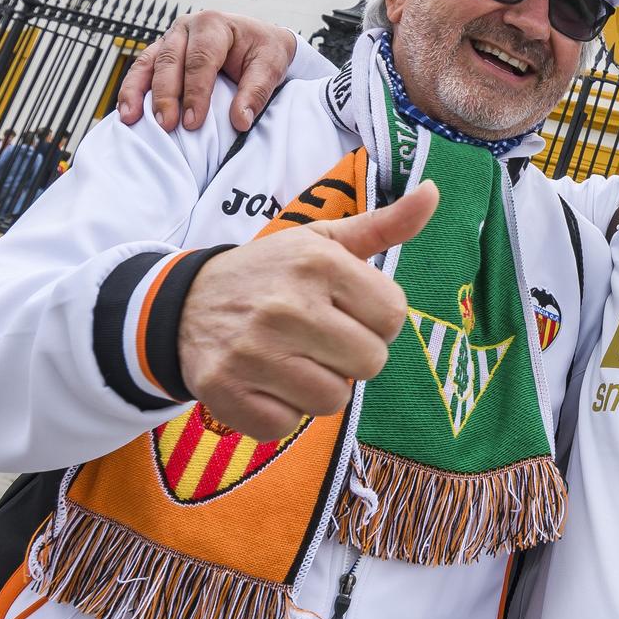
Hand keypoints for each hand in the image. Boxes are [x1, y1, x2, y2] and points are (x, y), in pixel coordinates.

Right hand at [118, 11, 297, 132]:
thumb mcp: (271, 66)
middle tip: (167, 125)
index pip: (201, 60)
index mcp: (213, 24)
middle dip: (166, 95)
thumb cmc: (264, 51)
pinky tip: (126, 111)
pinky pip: (141, 70)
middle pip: (170, 61)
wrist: (259, 39)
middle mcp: (186, 27)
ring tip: (130, 119)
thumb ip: (257, 92)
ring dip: (136, 92)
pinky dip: (131, 90)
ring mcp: (169, 39)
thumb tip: (240, 121)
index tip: (193, 122)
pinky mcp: (160, 53)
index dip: (195, 92)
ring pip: (147, 63)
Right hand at [178, 183, 436, 441]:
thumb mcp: (324, 241)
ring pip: (332, 400)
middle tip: (319, 338)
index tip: (348, 312)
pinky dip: (280, 411)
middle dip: (352, 356)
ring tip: (292, 360)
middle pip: (371, 363)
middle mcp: (287, 306)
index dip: (376, 320)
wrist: (185, 303)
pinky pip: (285, 426)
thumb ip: (385, 224)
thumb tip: (433, 192)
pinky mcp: (225, 391)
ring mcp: (253, 351)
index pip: (394, 315)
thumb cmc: (272, 273)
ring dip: (319, 387)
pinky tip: (264, 382)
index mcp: (318, 263)